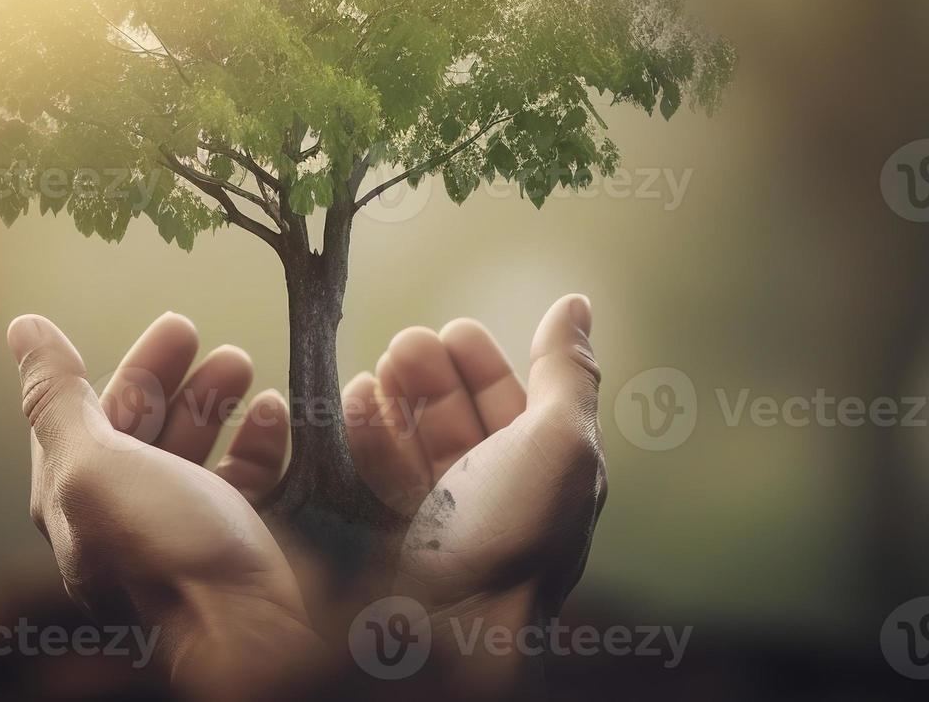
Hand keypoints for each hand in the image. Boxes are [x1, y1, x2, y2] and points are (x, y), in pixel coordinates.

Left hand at [8, 312, 319, 698]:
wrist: (245, 634)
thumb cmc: (164, 551)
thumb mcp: (93, 465)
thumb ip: (58, 399)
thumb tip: (24, 328)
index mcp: (76, 502)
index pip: (82, 419)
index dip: (122, 368)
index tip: (169, 327)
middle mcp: (122, 520)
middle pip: (139, 431)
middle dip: (168, 378)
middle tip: (200, 336)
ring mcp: (179, 534)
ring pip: (191, 452)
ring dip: (213, 402)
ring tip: (240, 364)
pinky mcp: (233, 547)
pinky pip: (242, 484)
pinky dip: (257, 443)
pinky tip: (272, 414)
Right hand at [342, 295, 606, 679]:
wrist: (456, 624)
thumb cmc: (518, 535)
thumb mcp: (562, 442)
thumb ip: (567, 371)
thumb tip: (575, 304)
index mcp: (539, 477)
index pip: (512, 408)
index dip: (485, 367)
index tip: (456, 331)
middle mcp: (487, 497)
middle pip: (455, 418)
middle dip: (431, 375)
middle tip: (406, 344)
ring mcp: (432, 516)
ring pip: (409, 440)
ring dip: (393, 398)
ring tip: (378, 372)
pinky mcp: (382, 530)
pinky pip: (368, 469)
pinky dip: (361, 431)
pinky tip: (354, 402)